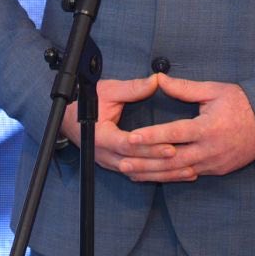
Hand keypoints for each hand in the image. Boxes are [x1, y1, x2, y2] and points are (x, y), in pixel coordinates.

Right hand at [60, 74, 174, 178]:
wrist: (67, 118)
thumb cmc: (84, 102)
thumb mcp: (107, 90)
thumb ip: (132, 87)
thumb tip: (156, 80)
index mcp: (100, 136)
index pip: (127, 144)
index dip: (148, 145)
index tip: (169, 145)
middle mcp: (103, 153)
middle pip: (135, 163)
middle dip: (160, 162)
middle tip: (184, 160)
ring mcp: (108, 162)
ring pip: (137, 173)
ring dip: (161, 173)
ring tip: (187, 171)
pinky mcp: (114, 165)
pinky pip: (136, 174)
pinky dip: (155, 175)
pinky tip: (173, 175)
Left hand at [117, 75, 254, 182]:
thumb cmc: (242, 103)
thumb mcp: (214, 90)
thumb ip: (184, 88)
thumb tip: (159, 78)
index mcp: (208, 127)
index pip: (174, 133)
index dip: (150, 136)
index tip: (130, 138)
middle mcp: (209, 149)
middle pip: (171, 159)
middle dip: (145, 162)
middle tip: (121, 162)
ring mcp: (214, 163)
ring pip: (178, 172)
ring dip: (153, 174)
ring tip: (131, 173)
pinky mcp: (217, 171)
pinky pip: (190, 175)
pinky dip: (170, 176)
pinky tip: (153, 176)